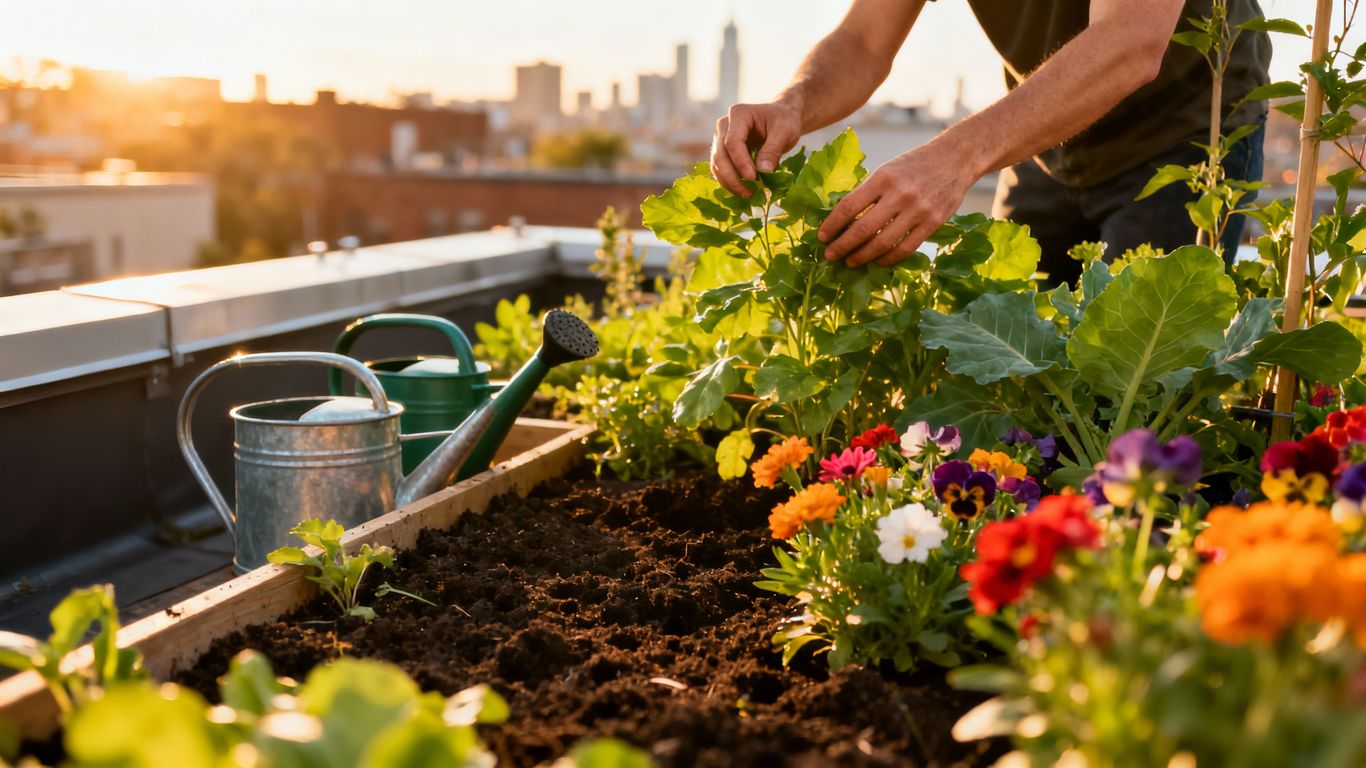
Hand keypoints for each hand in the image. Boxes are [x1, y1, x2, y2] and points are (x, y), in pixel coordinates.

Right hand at [711, 101, 802, 196]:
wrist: (781, 117)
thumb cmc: (784, 121)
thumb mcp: (784, 131)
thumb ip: (773, 150)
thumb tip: (763, 171)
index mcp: (739, 114)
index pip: (732, 141)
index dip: (740, 162)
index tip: (753, 178)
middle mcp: (725, 126)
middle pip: (720, 155)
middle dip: (732, 177)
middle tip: (749, 193)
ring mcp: (721, 139)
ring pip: (717, 164)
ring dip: (729, 182)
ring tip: (748, 194)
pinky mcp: (723, 151)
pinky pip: (721, 169)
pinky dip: (730, 182)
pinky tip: (744, 190)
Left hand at [818, 142, 975, 266]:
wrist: (955, 159)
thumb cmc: (914, 165)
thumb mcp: (887, 170)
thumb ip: (868, 192)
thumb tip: (842, 219)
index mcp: (882, 178)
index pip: (849, 206)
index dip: (832, 225)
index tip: (822, 237)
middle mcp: (899, 194)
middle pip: (863, 229)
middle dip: (842, 246)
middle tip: (830, 256)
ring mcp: (917, 210)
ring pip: (883, 243)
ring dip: (862, 256)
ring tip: (850, 261)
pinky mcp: (932, 223)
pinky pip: (905, 248)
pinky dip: (888, 258)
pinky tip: (877, 261)